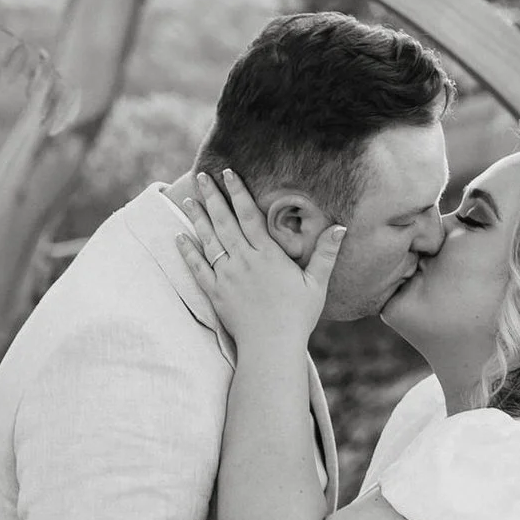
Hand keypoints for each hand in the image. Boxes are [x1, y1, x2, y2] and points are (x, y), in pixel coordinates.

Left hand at [176, 169, 339, 353]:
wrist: (271, 346)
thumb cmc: (297, 317)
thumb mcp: (317, 284)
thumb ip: (325, 253)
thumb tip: (340, 228)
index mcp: (268, 255)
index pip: (249, 216)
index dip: (238, 192)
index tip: (228, 173)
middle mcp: (244, 261)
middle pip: (225, 222)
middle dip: (212, 197)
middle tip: (201, 176)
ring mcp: (227, 276)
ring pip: (209, 241)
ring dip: (197, 219)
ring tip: (188, 200)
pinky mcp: (215, 293)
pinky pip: (198, 268)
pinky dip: (188, 252)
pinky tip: (179, 238)